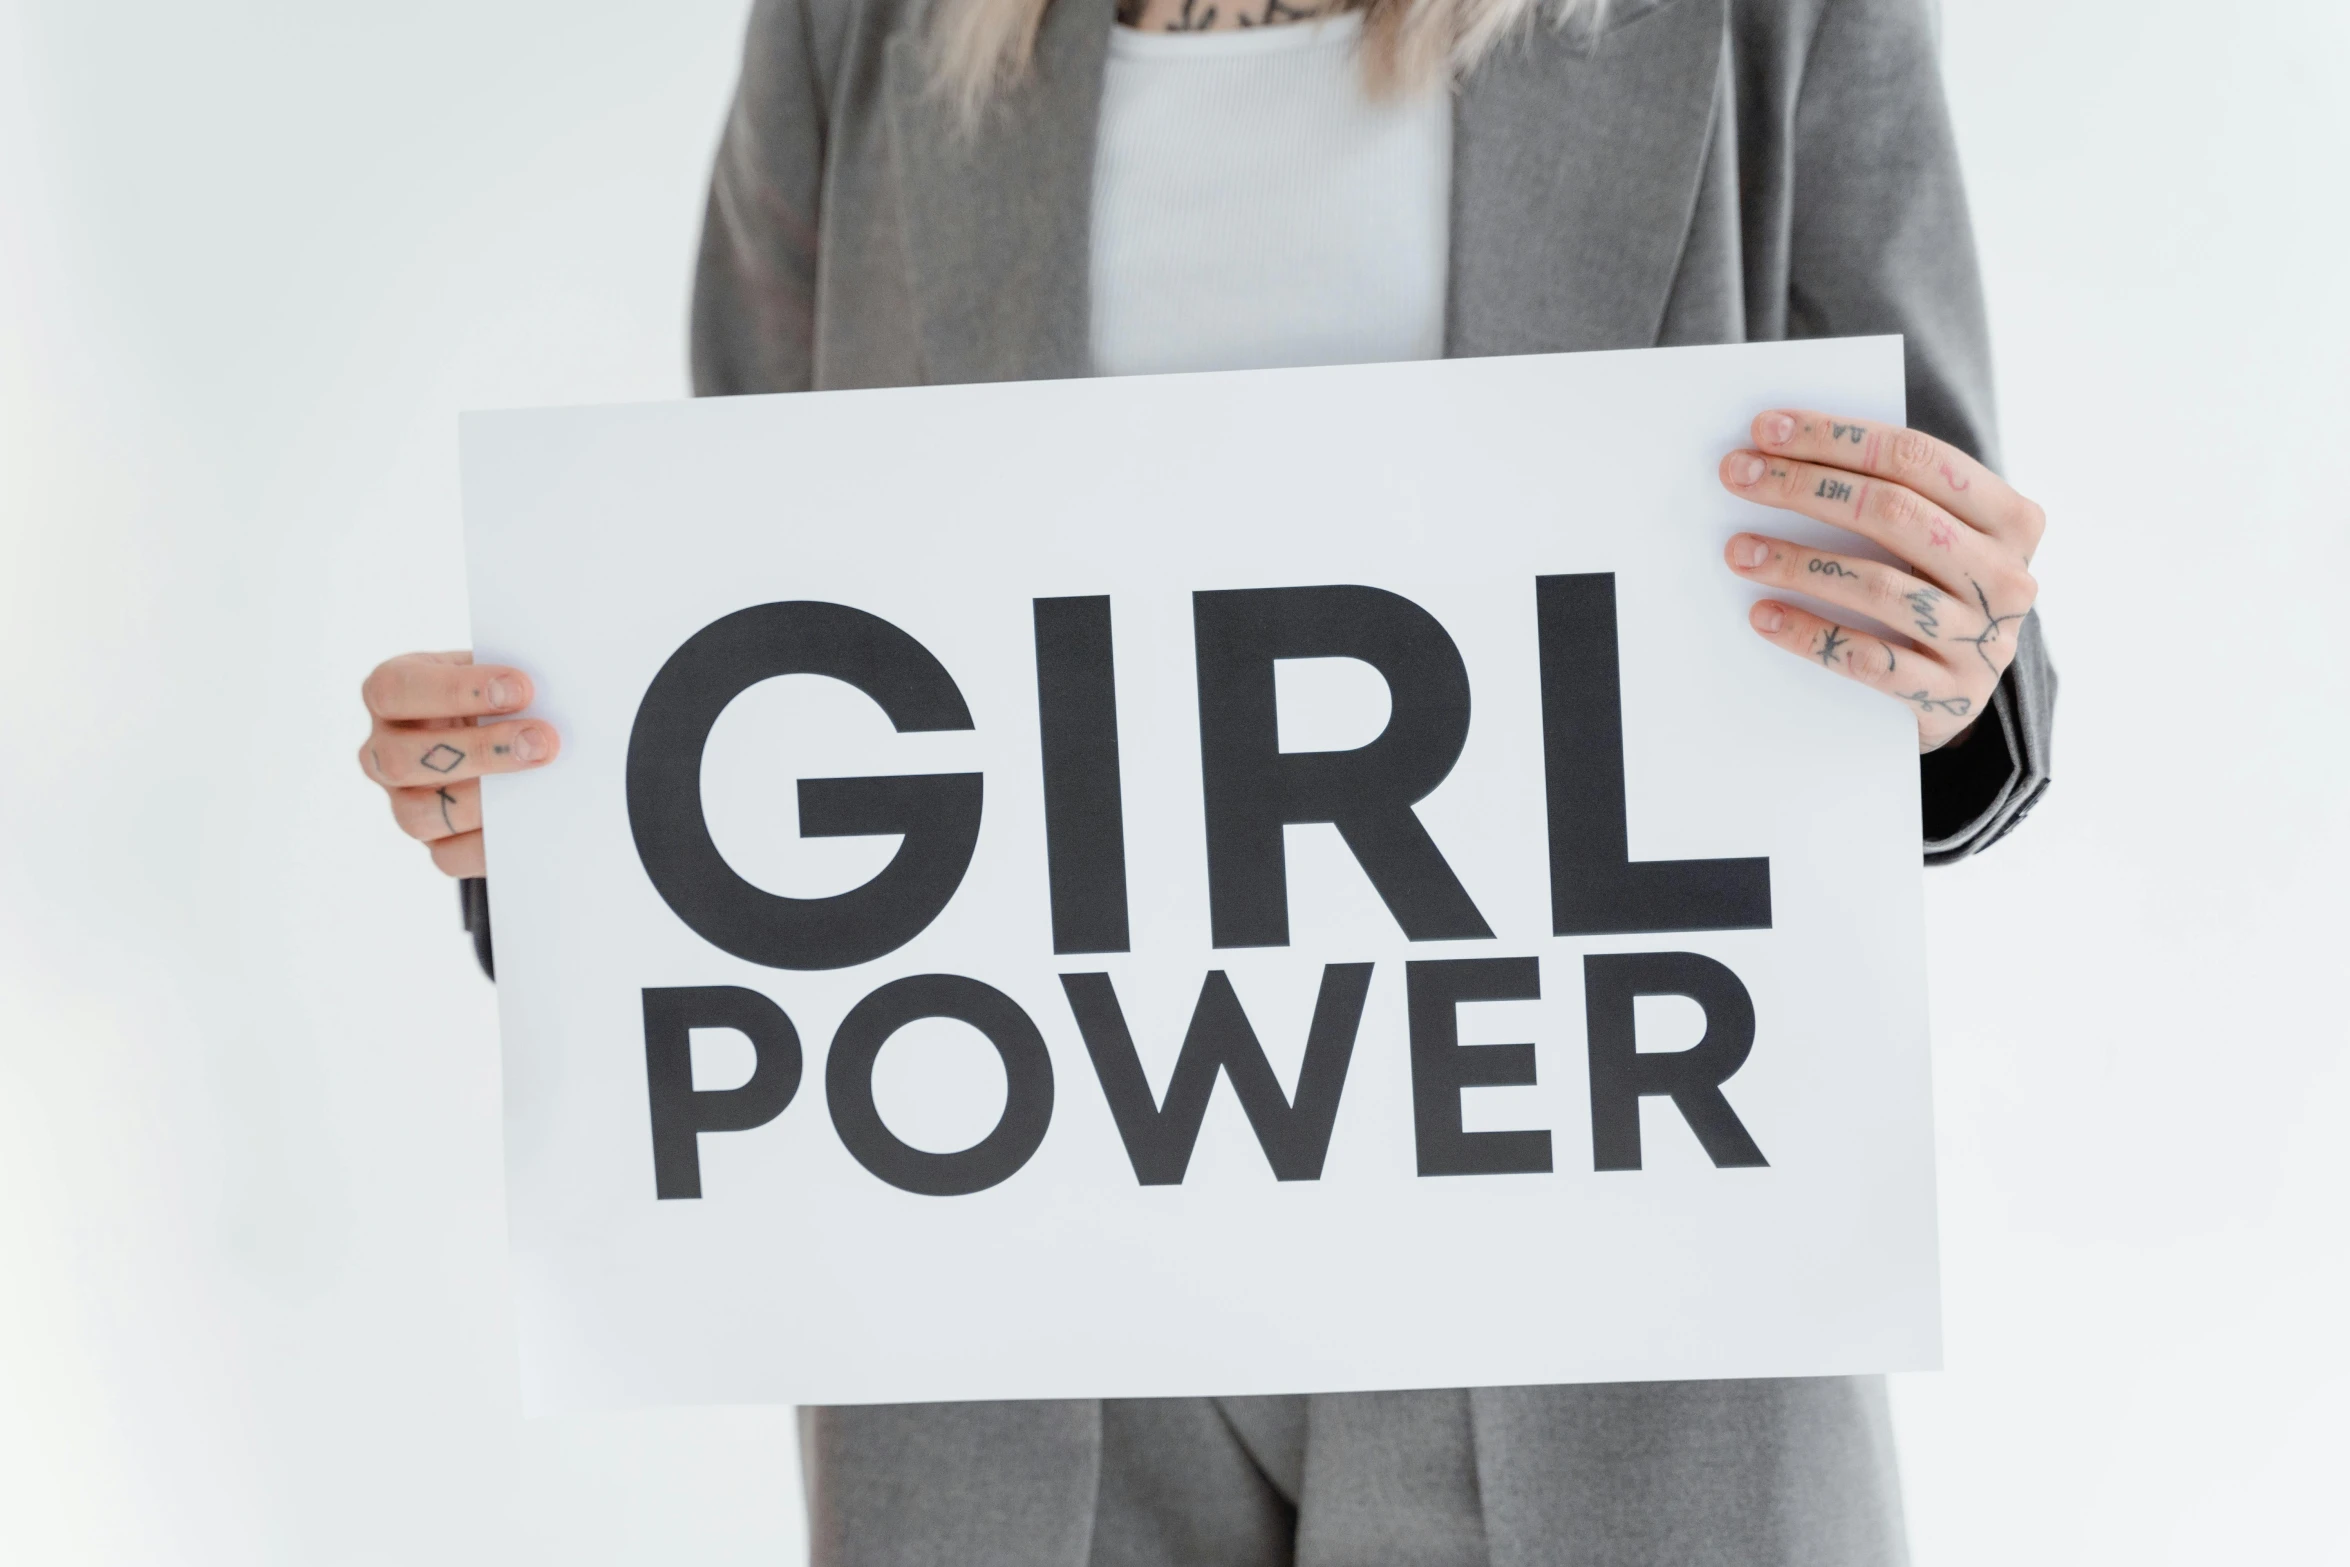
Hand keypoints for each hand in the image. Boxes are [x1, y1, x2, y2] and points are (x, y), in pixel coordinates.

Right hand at [358, 651, 559, 877]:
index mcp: (389, 691)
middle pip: (401, 759)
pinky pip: (448, 856)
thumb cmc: (498, 695)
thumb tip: (558, 698)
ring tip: (538, 781)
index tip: (522, 688)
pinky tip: (528, 822)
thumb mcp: (496, 675)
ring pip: (418, 813)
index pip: (395, 689)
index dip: (456, 690)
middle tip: (542, 739)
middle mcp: (383, 748)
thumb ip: (512, 682)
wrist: (508, 732)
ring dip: (484, 800)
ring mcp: (400, 798)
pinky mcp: (430, 838)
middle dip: (478, 751)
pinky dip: (489, 843)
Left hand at [1718, 410, 2043, 751]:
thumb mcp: (1938, 538)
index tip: (1765, 430)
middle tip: (1737, 477)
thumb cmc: (1933, 590)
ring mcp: (1982, 639)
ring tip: (1738, 550)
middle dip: (1803, 487)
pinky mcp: (1949, 694)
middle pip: (1892, 512)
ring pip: (1877, 587)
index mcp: (2012, 517)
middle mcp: (2006, 576)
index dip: (1835, 438)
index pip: (1916, 457)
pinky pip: (1867, 660)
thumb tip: (1781, 450)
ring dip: (1795, 562)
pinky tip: (1762, 615)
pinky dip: (1808, 634)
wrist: (1964, 690)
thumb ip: (1892, 494)